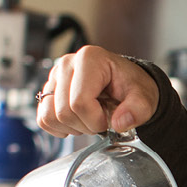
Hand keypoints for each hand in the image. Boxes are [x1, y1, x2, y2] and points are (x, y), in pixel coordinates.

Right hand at [35, 45, 161, 137]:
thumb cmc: (132, 87)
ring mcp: (54, 77)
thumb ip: (138, 110)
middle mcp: (67, 64)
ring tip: (89, 119)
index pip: (80, 102)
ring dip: (71, 127)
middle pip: (63, 111)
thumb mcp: (144, 97)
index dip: (95, 120)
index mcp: (90, 58)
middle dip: (85, 125)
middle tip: (101, 119)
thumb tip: (119, 123)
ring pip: (49, 116)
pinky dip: (59, 127)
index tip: (109, 119)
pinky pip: (43, 118)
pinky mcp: (48, 91)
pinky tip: (77, 121)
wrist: (125, 85)